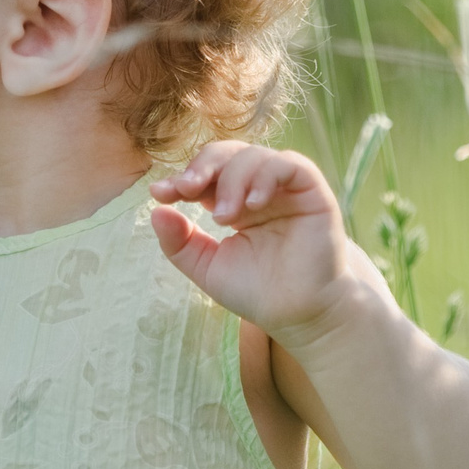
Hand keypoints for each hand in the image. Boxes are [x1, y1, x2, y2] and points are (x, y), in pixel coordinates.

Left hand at [149, 143, 362, 348]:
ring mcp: (286, 189)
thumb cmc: (257, 292)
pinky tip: (252, 205)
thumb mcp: (207, 267)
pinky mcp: (313, 191)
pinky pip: (289, 164)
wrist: (297, 315)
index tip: (160, 194)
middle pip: (227, 153)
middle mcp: (259, 190)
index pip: (206, 175)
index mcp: (234, 203)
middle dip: (202, 166)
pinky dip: (265, 177)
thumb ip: (179, 242)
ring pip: (255, 155)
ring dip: (232, 180)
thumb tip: (155, 211)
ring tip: (225, 218)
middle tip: (186, 189)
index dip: (182, 178)